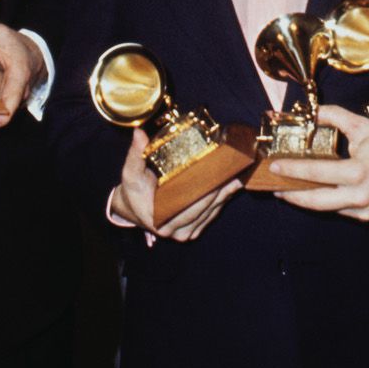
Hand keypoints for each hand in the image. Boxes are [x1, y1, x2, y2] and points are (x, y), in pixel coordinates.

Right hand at [110, 129, 240, 240]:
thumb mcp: (131, 171)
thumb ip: (136, 154)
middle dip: (220, 191)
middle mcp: (175, 231)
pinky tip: (231, 188)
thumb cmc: (133, 190)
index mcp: (160, 220)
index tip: (218, 177)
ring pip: (211, 214)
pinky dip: (221, 202)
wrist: (132, 208)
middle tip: (233, 173)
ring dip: (225, 196)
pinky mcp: (192, 231)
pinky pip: (210, 216)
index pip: (189, 206)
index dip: (206, 192)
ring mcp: (185, 233)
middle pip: (204, 209)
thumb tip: (139, 133)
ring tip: (237, 177)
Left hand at [270, 104, 368, 220]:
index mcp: (359, 171)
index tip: (275, 165)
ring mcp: (363, 209)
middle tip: (273, 184)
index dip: (293, 170)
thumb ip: (336, 117)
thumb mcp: (364, 127)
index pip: (317, 172)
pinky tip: (310, 193)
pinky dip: (323, 201)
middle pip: (316, 200)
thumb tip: (312, 112)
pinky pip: (338, 210)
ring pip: (325, 208)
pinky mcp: (366, 216)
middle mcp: (360, 194)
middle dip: (291, 193)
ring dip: (303, 199)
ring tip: (285, 189)